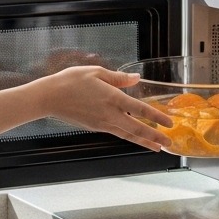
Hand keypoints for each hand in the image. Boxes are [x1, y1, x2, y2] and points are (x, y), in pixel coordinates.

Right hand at [29, 66, 172, 150]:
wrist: (50, 97)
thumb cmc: (70, 81)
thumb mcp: (96, 72)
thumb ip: (119, 77)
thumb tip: (136, 79)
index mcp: (112, 98)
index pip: (140, 110)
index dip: (156, 117)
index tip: (169, 123)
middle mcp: (109, 114)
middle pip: (137, 129)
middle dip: (154, 136)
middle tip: (168, 142)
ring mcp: (102, 123)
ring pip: (127, 135)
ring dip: (144, 141)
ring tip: (157, 147)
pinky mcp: (95, 127)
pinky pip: (117, 133)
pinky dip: (129, 137)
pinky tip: (134, 137)